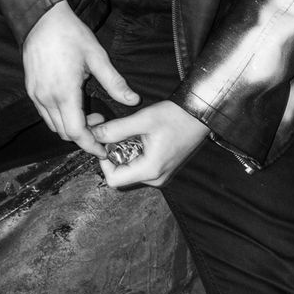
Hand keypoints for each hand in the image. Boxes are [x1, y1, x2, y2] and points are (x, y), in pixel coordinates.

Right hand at [22, 0, 137, 156]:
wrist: (42, 18)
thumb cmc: (71, 34)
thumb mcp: (97, 56)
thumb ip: (114, 82)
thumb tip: (133, 100)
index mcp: (64, 93)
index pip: (76, 133)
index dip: (91, 145)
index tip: (103, 149)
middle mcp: (46, 98)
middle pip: (65, 133)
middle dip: (84, 136)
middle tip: (101, 122)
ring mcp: (35, 95)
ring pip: (53, 126)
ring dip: (71, 127)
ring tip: (89, 112)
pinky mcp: (31, 90)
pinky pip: (45, 114)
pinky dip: (60, 118)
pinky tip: (73, 104)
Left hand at [90, 101, 208, 188]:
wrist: (200, 114)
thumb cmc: (177, 116)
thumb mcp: (143, 120)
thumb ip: (115, 129)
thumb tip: (93, 135)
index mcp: (150, 170)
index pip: (113, 179)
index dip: (104, 161)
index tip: (106, 142)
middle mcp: (155, 178)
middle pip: (120, 176)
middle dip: (114, 155)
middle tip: (117, 134)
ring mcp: (160, 176)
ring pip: (129, 171)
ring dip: (124, 153)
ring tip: (132, 133)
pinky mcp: (162, 169)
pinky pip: (140, 167)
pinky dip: (134, 153)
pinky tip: (141, 137)